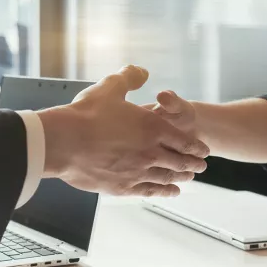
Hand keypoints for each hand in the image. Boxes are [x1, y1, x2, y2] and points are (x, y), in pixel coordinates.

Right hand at [37, 66, 209, 196]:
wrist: (63, 142)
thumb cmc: (85, 115)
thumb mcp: (110, 87)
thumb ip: (130, 78)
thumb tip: (142, 73)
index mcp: (152, 127)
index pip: (184, 141)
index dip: (196, 147)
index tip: (203, 150)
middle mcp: (150, 152)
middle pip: (180, 162)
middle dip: (193, 164)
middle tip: (201, 167)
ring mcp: (137, 171)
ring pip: (167, 178)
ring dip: (180, 178)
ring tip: (188, 179)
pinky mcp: (122, 187)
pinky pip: (149, 191)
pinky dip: (163, 192)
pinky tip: (169, 193)